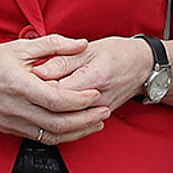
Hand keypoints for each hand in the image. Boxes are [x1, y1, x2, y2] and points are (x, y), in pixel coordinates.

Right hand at [0, 35, 111, 142]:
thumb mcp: (20, 47)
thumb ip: (54, 44)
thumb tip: (81, 43)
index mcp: (20, 86)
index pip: (58, 99)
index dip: (81, 99)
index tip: (97, 93)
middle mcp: (17, 108)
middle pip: (59, 123)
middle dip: (86, 120)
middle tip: (105, 111)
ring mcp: (12, 122)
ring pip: (51, 136)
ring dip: (77, 132)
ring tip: (95, 123)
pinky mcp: (9, 129)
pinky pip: (39, 138)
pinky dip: (60, 135)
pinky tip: (72, 128)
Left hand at [32, 35, 153, 109]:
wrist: (142, 66)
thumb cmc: (117, 53)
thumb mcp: (89, 49)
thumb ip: (62, 60)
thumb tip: (37, 71)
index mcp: (93, 78)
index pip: (57, 90)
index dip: (39, 86)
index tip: (30, 78)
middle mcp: (97, 100)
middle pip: (59, 109)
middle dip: (42, 101)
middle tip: (32, 90)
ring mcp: (99, 112)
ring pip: (66, 120)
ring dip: (50, 111)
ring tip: (41, 99)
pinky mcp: (99, 117)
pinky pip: (75, 124)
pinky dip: (62, 118)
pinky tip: (54, 109)